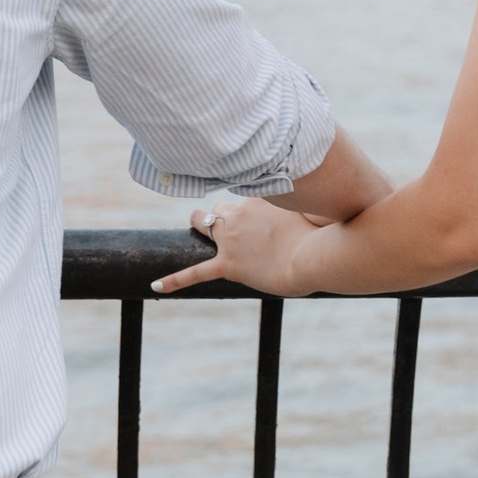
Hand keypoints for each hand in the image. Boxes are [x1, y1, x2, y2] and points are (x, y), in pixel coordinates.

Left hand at [153, 196, 324, 299]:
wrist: (313, 255)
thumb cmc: (321, 235)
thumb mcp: (314, 209)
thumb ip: (305, 204)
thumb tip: (318, 199)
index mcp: (258, 198)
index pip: (243, 194)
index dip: (245, 204)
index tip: (250, 209)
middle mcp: (240, 214)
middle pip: (220, 207)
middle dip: (220, 213)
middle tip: (228, 223)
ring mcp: (231, 239)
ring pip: (204, 222)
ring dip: (200, 224)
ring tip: (195, 225)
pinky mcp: (228, 264)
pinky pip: (196, 272)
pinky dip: (176, 279)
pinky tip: (157, 284)